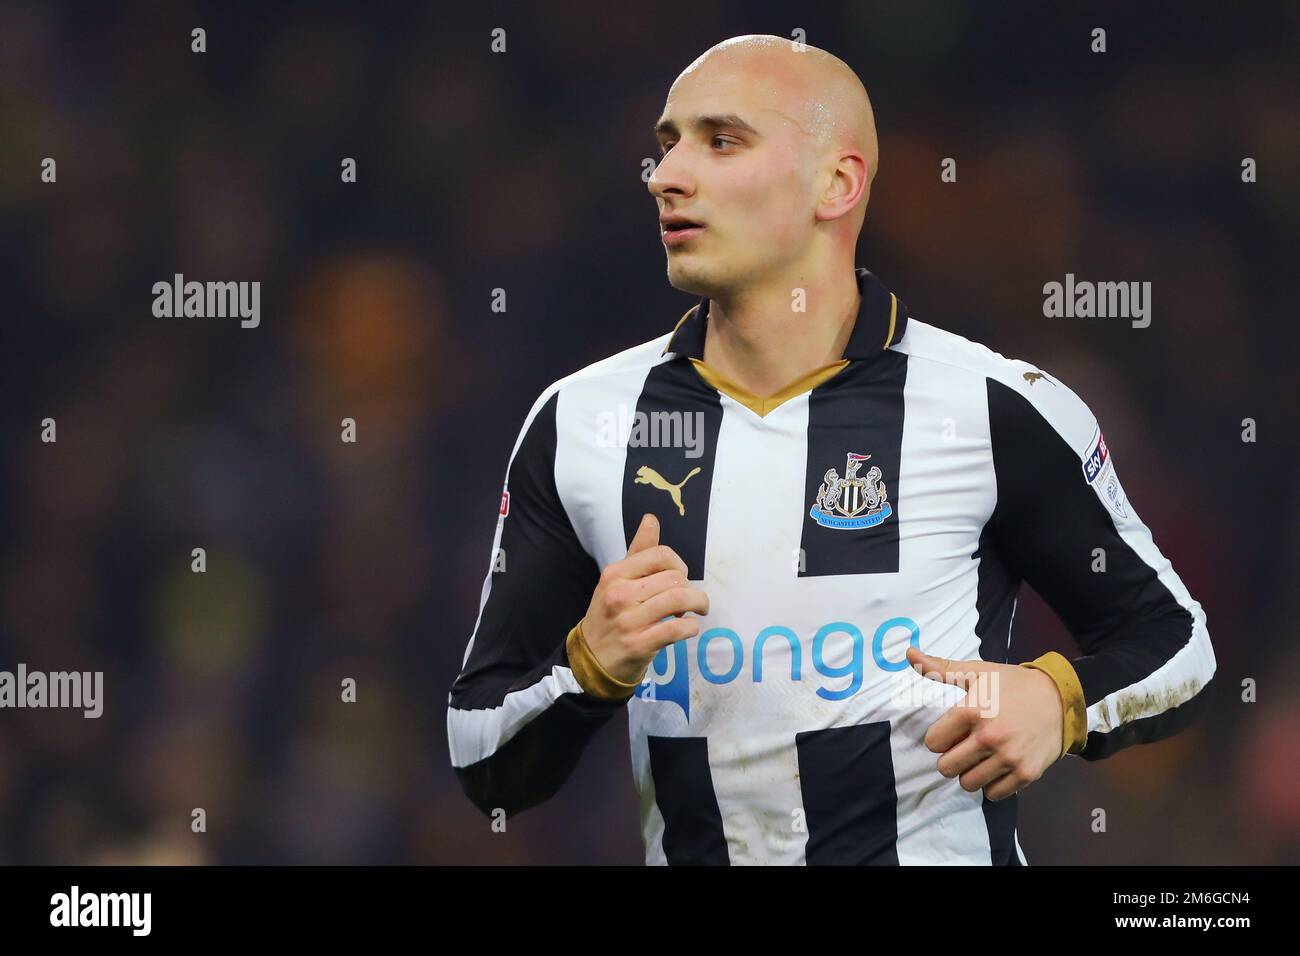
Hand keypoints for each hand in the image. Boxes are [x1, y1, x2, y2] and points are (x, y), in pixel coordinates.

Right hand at [579, 513, 709, 684]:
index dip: (679, 564)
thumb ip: (638, 550)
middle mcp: (619, 594)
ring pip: (679, 600)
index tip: (680, 577)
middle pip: (674, 578)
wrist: (591, 659)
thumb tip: (651, 519)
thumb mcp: (617, 580)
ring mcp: (628, 621)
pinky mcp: (639, 645)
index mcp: (615, 574)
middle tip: (689, 598)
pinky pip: (677, 629)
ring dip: (698, 603)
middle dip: (691, 587)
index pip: (661, 555)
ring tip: (698, 609)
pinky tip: (688, 627)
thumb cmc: (610, 614)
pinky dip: (690, 627)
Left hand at [905, 646, 1063, 800]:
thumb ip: (940, 668)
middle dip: (951, 758)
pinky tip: (998, 766)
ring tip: (981, 756)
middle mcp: (989, 737)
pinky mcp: (1026, 773)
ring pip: (968, 784)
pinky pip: (994, 794)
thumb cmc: (1012, 684)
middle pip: (946, 768)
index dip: (939, 737)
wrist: (1059, 697)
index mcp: (972, 711)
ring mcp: (1008, 757)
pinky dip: (992, 784)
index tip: (952, 732)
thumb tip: (908, 652)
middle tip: (965, 746)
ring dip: (970, 772)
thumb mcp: (976, 672)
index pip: (933, 743)